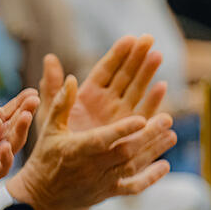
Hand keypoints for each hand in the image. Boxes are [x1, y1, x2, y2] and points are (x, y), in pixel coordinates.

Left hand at [0, 88, 38, 181]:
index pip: (5, 115)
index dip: (18, 103)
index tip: (31, 91)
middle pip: (12, 129)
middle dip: (24, 113)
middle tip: (34, 98)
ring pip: (9, 147)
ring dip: (18, 132)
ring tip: (25, 115)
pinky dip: (2, 159)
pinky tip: (2, 145)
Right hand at [13, 73, 176, 209]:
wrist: (41, 195)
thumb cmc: (45, 156)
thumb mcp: (50, 128)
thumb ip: (62, 103)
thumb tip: (72, 78)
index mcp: (77, 149)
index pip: (103, 139)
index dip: (122, 130)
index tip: (141, 118)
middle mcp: (91, 167)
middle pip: (125, 152)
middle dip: (148, 136)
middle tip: (167, 119)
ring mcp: (102, 182)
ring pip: (132, 167)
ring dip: (153, 151)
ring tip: (171, 135)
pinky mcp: (108, 193)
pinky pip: (132, 187)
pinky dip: (150, 178)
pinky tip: (165, 166)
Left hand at [37, 35, 166, 132]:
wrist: (64, 171)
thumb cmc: (54, 143)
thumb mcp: (51, 114)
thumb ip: (53, 88)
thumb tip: (49, 58)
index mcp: (88, 95)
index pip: (105, 70)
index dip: (117, 54)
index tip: (130, 38)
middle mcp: (107, 103)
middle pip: (125, 76)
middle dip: (137, 57)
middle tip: (149, 39)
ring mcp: (119, 116)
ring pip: (136, 91)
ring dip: (147, 74)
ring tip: (157, 55)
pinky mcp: (128, 132)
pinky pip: (142, 114)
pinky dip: (152, 102)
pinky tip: (161, 87)